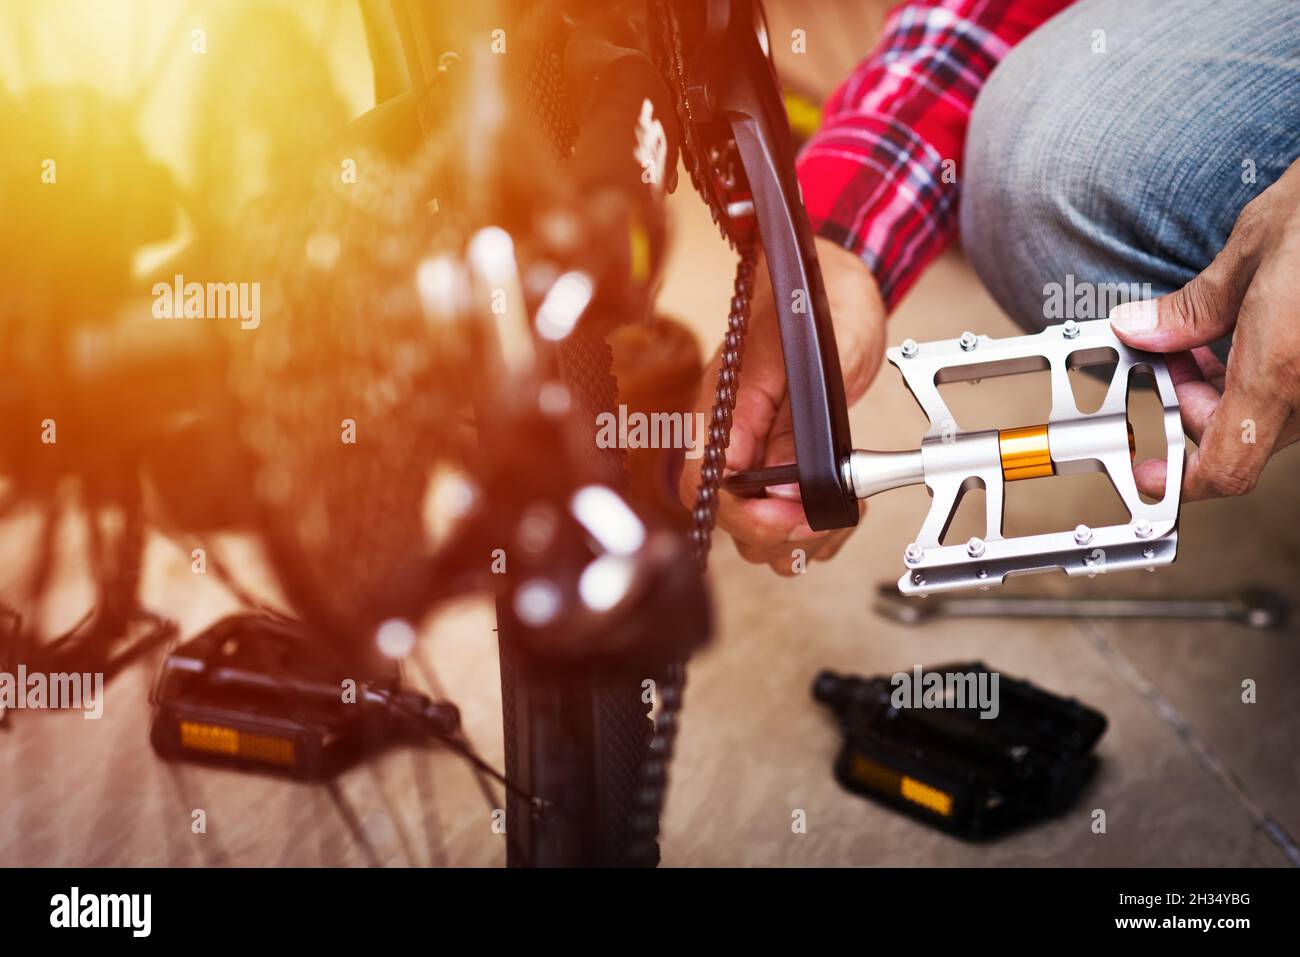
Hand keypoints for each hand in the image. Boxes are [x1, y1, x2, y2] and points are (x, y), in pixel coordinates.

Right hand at [678, 237, 885, 574]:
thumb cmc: (821, 296)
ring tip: (839, 513)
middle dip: (777, 531)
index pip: (703, 483)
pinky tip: (842, 506)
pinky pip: (779, 515)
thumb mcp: (822, 349)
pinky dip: (812, 528)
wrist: (830, 275)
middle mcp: (729, 434)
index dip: (743, 513)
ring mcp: (751, 449)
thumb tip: (785, 486)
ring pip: (751, 527)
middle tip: (824, 516)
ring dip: (796, 537)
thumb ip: (799, 421)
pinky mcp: (776, 460)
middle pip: (726, 516)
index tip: (789, 513)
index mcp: (725, 405)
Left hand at [1110, 160, 1299, 500]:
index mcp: (1281, 368)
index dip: (1179, 480)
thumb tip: (1143, 330)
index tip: (1148, 470)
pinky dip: (1265, 377)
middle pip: (1242, 440)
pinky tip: (1250, 334)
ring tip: (1205, 339)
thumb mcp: (1253, 250)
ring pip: (1271, 417)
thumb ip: (1192, 307)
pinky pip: (1298, 393)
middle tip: (1169, 363)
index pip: (1225, 468)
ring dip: (1229, 393)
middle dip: (1194, 410)